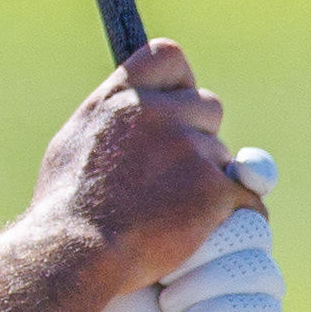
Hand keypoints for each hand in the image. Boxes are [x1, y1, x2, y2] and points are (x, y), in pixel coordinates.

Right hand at [31, 41, 256, 297]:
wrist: (76, 254)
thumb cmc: (65, 207)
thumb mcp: (73, 142)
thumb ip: (112, 116)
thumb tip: (131, 102)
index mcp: (121, 96)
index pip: (169, 56)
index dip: (178, 82)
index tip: (175, 104)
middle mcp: (158, 112)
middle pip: (208, 106)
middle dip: (199, 135)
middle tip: (173, 173)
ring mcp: (190, 149)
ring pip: (222, 156)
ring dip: (207, 180)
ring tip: (170, 212)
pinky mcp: (213, 188)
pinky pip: (245, 195)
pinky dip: (231, 212)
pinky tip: (206, 229)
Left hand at [56, 154, 280, 311]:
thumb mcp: (125, 256)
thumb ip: (156, 212)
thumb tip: (190, 165)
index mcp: (212, 224)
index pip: (251, 182)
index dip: (253, 173)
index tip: (238, 171)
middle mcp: (240, 255)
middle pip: (254, 223)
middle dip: (209, 243)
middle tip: (163, 270)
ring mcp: (258, 295)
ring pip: (259, 266)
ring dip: (209, 282)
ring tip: (169, 305)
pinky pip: (263, 310)